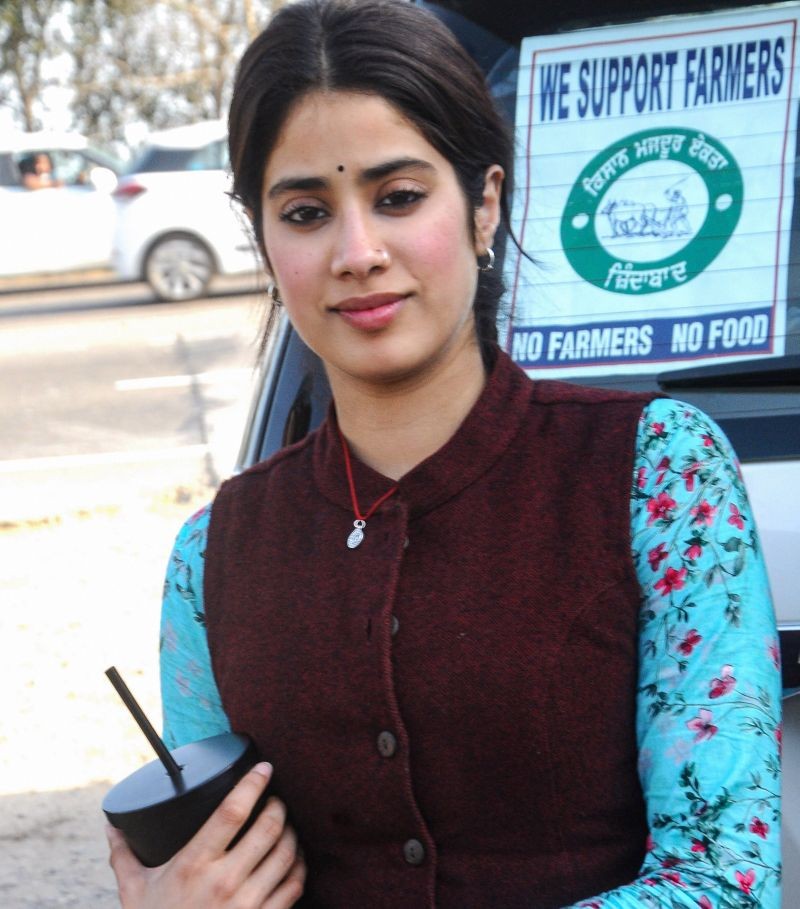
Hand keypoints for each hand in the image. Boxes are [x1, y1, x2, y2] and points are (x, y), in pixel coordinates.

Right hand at [107, 762, 305, 908]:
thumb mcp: (135, 891)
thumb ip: (125, 856)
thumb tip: (111, 825)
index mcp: (193, 865)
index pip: (231, 812)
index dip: (252, 784)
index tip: (264, 768)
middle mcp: (223, 882)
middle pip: (268, 828)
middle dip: (278, 806)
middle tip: (275, 799)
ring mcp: (247, 905)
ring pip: (286, 854)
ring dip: (292, 832)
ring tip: (286, 824)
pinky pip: (294, 885)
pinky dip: (299, 865)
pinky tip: (294, 856)